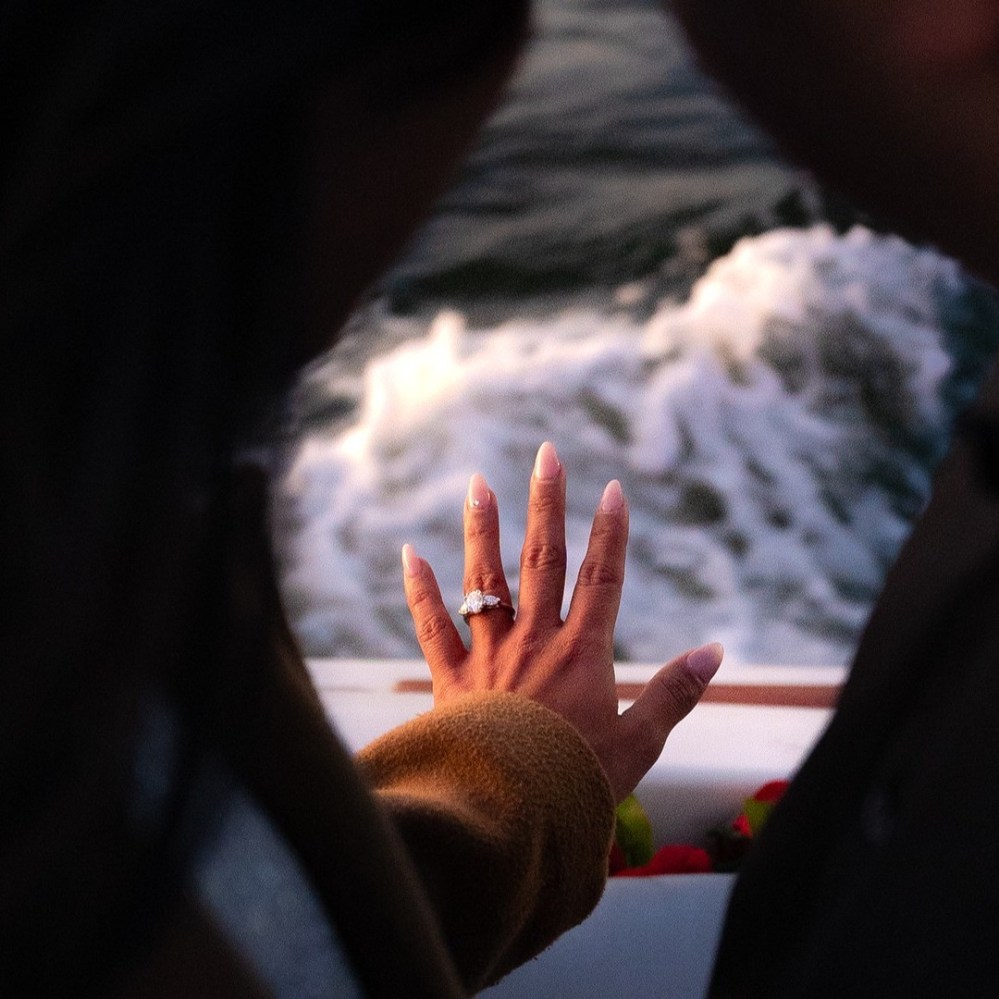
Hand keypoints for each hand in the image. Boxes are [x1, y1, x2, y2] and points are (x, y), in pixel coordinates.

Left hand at [401, 441, 722, 801]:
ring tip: (479, 482)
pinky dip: (419, 588)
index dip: (610, 532)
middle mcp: (534, 640)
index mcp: (583, 653)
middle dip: (547, 503)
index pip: (602, 577)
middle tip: (546, 455)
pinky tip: (410, 552)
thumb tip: (716, 652)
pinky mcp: (450, 677)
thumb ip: (676, 693)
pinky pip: (430, 624)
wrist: (507, 815)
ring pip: (485, 579)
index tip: (612, 489)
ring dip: (483, 528)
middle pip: (543, 558)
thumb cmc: (577, 782)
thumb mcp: (639, 744)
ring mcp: (488, 654)